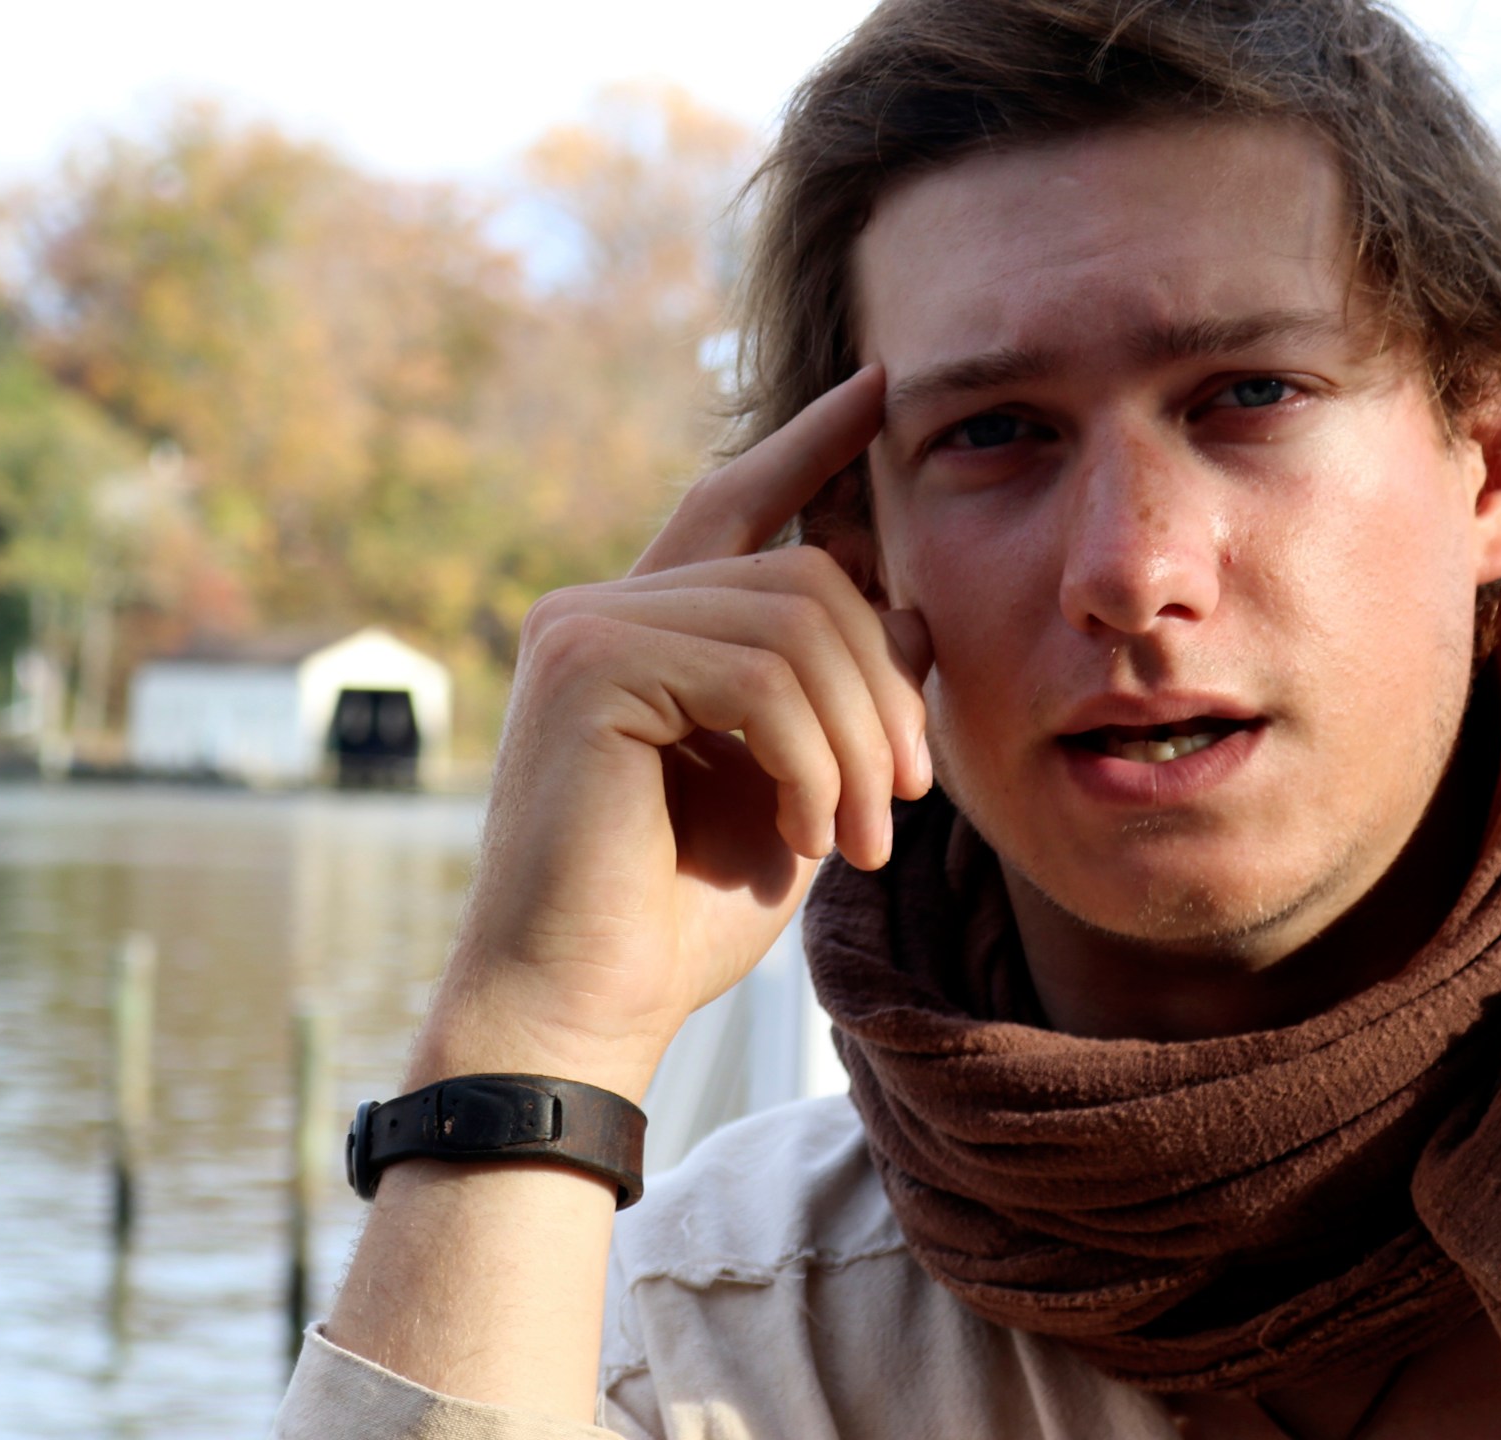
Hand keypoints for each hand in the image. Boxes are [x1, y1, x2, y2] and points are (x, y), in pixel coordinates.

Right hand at [416, 366, 929, 1093]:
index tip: (879, 392)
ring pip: (800, 621)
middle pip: (811, 575)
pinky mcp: (586, 665)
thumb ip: (840, 693)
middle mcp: (606, 608)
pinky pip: (761, 674)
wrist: (587, 1007)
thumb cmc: (678, 916)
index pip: (738, 501)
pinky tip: (809, 834)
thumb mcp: (797, 786)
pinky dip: (813, 760)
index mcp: (649, 628)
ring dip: (861, 738)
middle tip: (907, 801)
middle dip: (886, 686)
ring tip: (865, 837)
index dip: (811, 443)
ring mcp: (586, 627)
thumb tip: (914, 603)